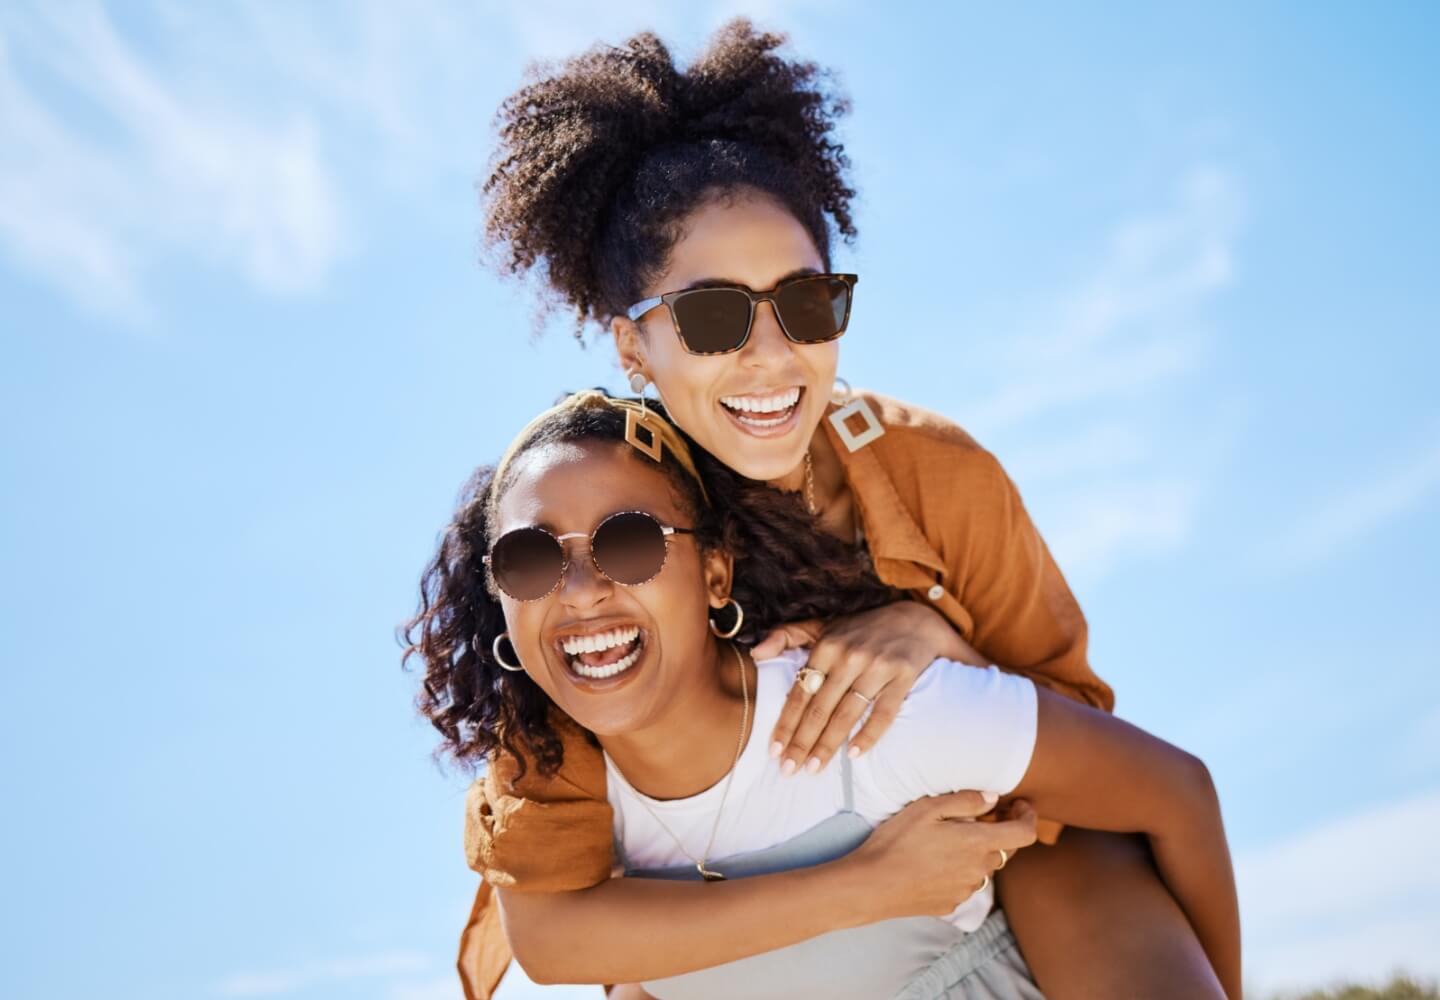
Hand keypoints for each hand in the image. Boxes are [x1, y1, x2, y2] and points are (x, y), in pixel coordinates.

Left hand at [756, 601, 984, 773]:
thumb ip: (786, 636)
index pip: (800, 692)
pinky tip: (854, 754)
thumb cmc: (860, 630)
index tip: (773, 751)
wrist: (915, 621)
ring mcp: (877, 666)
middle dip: (801, 742)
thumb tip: (755, 654)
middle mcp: (849, 656)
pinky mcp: (903, 676)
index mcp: (826, 646)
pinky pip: (884, 712)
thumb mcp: (822, 626)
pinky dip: (869, 734)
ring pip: (847, 713)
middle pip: (820, 708)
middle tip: (788, 770)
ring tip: (813, 768)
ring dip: (828, 745)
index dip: (785, 724)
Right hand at [846, 793, 1036, 918]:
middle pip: (1006, 849)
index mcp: (978, 844)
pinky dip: (960, 868)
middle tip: (978, 815)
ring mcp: (967, 890)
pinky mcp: (952, 903)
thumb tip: (993, 799)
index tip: (1019, 805)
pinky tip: (934, 860)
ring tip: (949, 838)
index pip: (1025, 833)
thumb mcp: (927, 808)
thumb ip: (966, 801)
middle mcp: (980, 870)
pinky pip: (966, 882)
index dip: (1028, 817)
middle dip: (999, 831)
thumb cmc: (897, 842)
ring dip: (977, 851)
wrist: (872, 885)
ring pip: (984, 866)